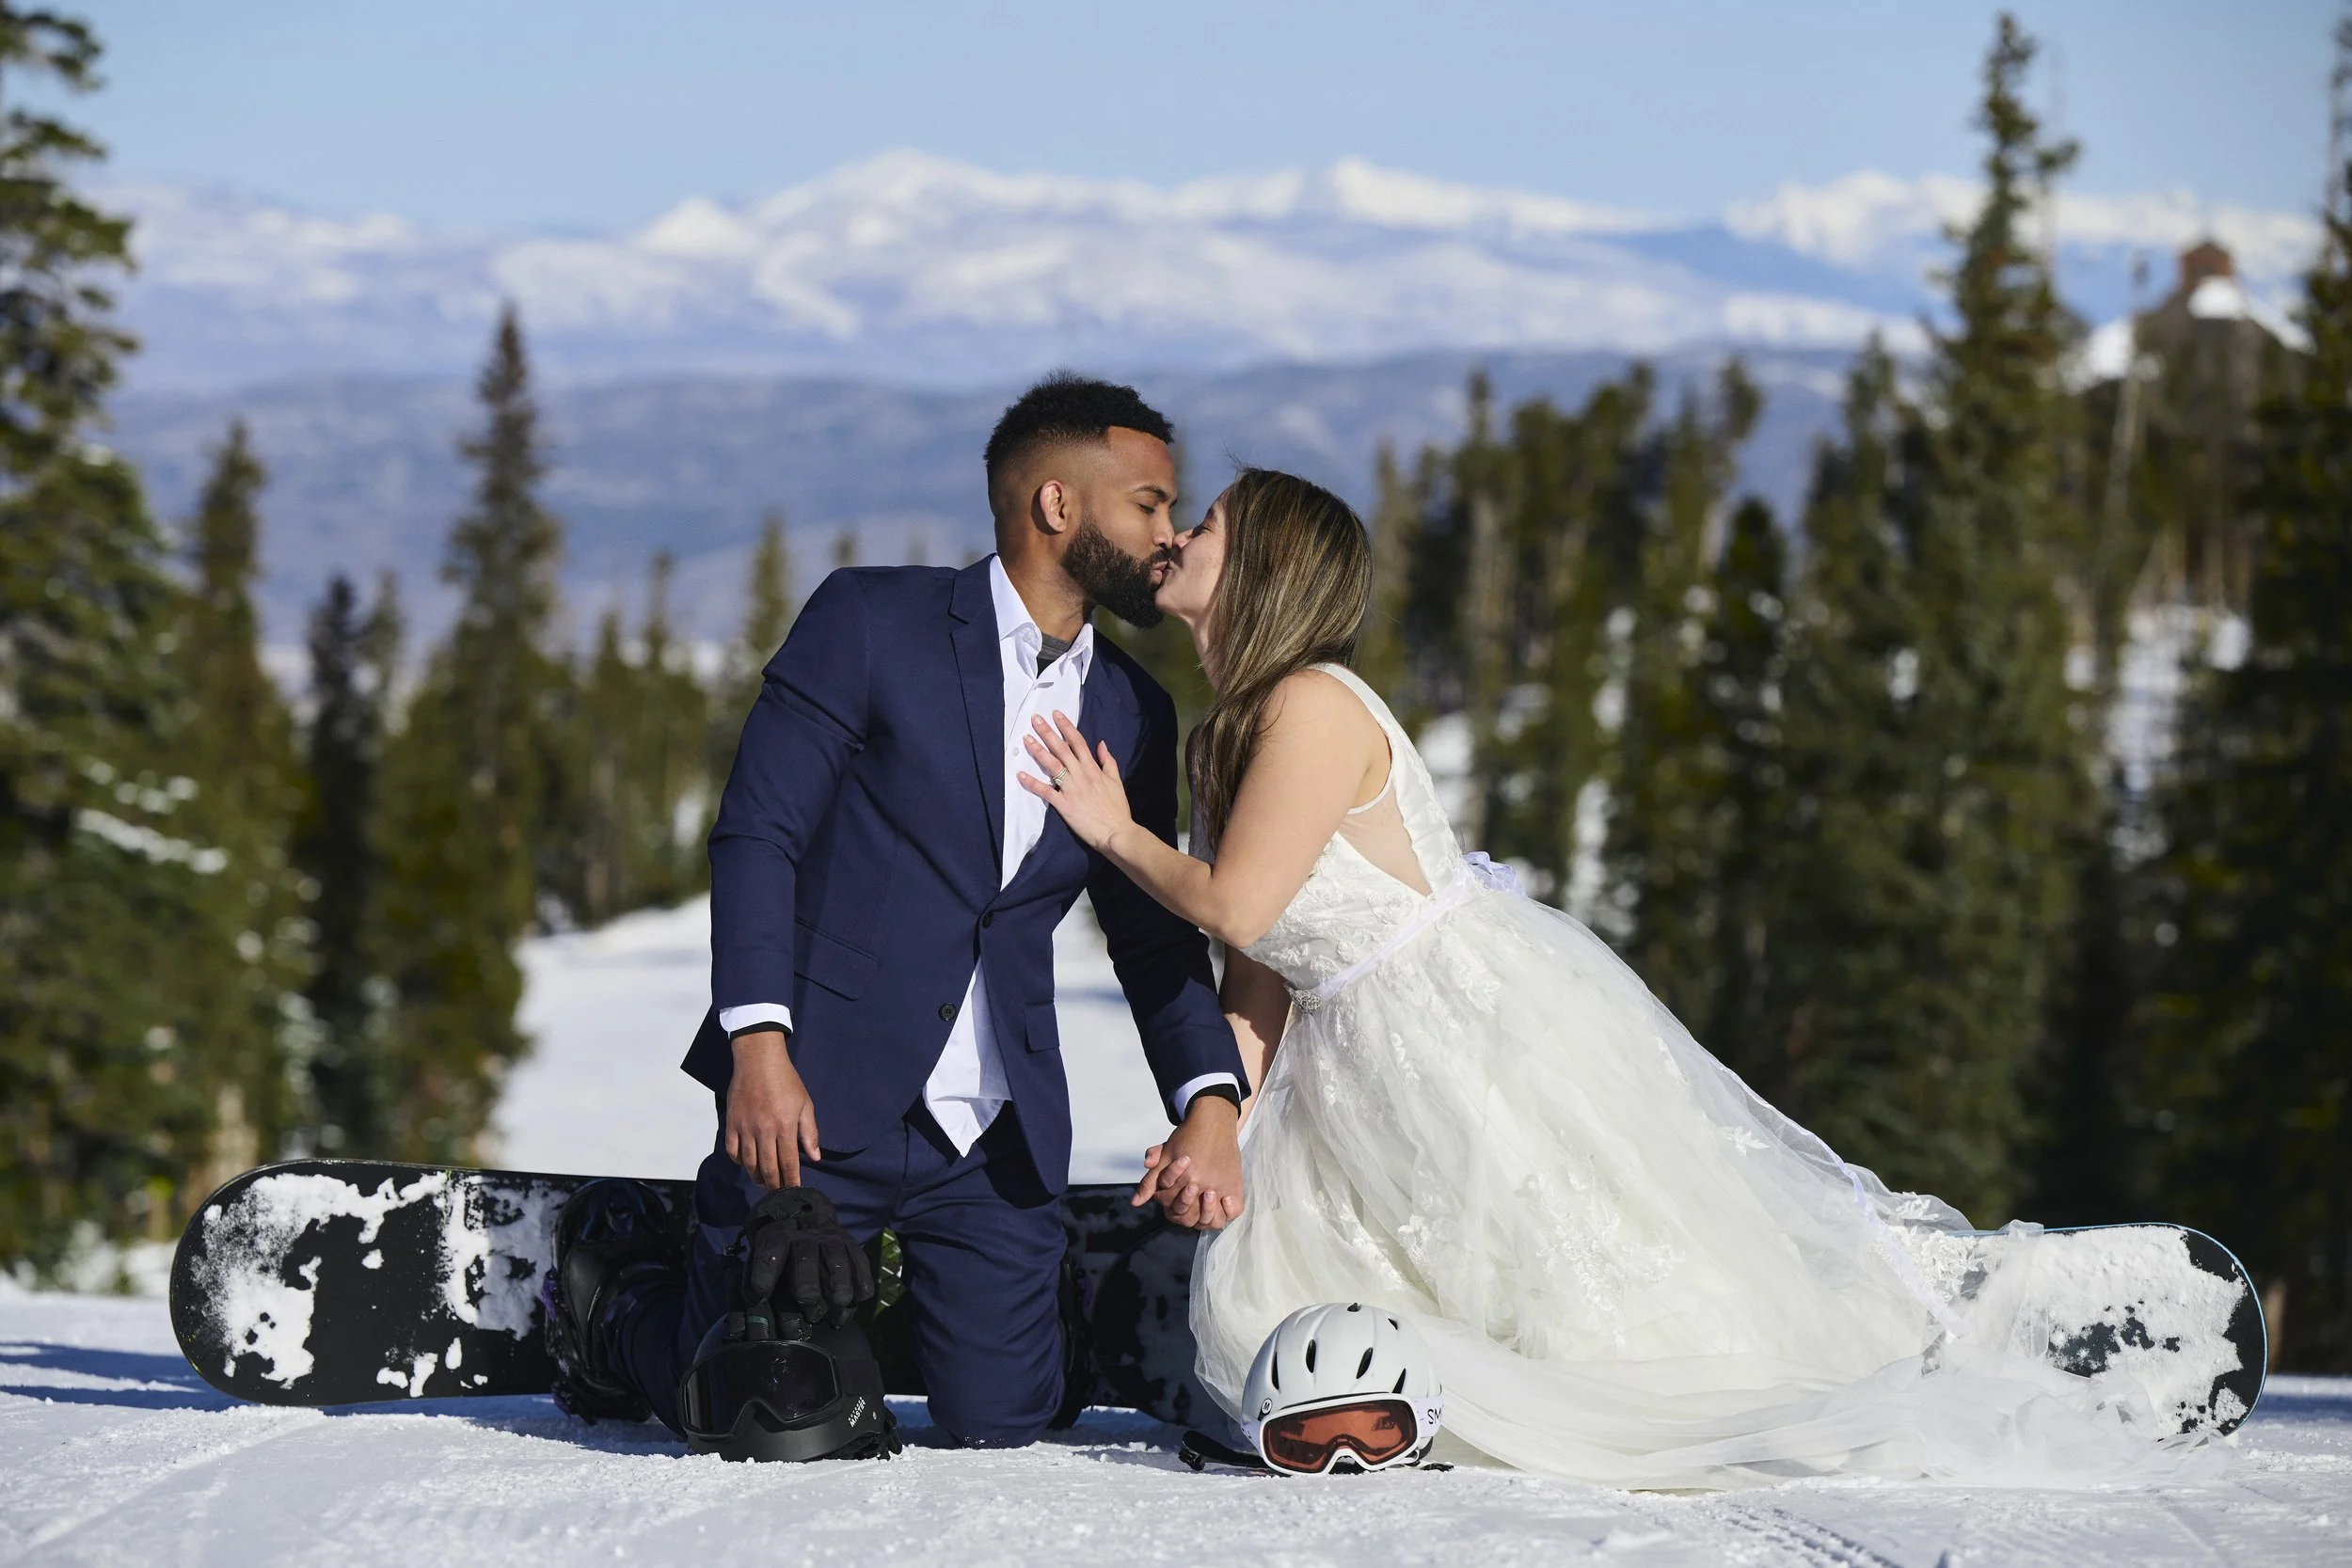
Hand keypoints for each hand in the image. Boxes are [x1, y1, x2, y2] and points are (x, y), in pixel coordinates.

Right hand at [726, 1029, 820, 1188]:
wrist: (758, 1061)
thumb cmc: (786, 1081)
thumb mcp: (805, 1104)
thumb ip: (809, 1132)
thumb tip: (815, 1157)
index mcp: (784, 1126)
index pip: (788, 1162)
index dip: (791, 1180)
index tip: (794, 1191)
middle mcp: (763, 1130)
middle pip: (767, 1167)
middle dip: (774, 1184)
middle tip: (778, 1192)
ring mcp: (745, 1128)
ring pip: (749, 1162)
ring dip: (756, 1176)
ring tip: (763, 1182)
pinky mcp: (731, 1123)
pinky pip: (732, 1150)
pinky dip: (739, 1161)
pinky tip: (746, 1164)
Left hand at [741, 1186, 873, 1331]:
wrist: (806, 1221)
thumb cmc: (779, 1254)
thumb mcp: (762, 1260)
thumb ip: (756, 1285)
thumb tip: (747, 1317)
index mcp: (778, 1237)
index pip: (771, 1250)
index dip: (765, 1271)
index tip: (760, 1294)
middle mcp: (805, 1236)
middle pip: (805, 1256)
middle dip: (807, 1281)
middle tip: (808, 1302)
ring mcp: (830, 1238)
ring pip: (835, 1256)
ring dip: (839, 1279)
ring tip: (840, 1300)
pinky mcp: (851, 1244)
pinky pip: (859, 1259)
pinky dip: (862, 1277)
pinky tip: (861, 1296)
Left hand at [1016, 711, 1134, 852]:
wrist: (1116, 831)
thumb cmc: (1117, 809)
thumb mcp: (1116, 781)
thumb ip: (1108, 762)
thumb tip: (1101, 744)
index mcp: (1093, 768)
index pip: (1078, 741)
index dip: (1066, 726)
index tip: (1056, 714)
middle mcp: (1080, 774)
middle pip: (1061, 748)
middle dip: (1047, 732)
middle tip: (1035, 719)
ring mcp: (1071, 789)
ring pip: (1052, 765)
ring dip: (1038, 750)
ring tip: (1026, 738)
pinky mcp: (1063, 804)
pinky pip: (1045, 791)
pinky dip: (1032, 783)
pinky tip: (1020, 774)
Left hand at [1133, 1094, 1242, 1230]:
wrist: (1213, 1120)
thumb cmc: (1187, 1136)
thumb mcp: (1164, 1156)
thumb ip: (1150, 1182)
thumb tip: (1135, 1203)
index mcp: (1184, 1178)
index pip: (1171, 1206)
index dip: (1168, 1203)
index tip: (1175, 1190)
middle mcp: (1203, 1185)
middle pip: (1191, 1217)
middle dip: (1185, 1209)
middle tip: (1189, 1196)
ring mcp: (1220, 1186)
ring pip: (1213, 1219)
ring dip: (1207, 1216)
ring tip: (1205, 1203)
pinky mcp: (1234, 1184)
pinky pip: (1235, 1210)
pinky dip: (1228, 1211)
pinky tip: (1223, 1202)